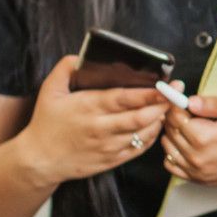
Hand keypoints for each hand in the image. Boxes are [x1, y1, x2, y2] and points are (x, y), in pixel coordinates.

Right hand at [17, 55, 167, 183]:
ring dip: (160, 120)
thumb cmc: (46, 123)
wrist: (39, 160)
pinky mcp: (111, 160)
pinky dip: (152, 136)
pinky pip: (139, 148)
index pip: (126, 99)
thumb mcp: (49, 91)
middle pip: (141, 117)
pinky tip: (156, 124)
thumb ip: (64, 69)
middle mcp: (101, 128)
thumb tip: (80, 56)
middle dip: (164, 104)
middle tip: (178, 93)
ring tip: (170, 107)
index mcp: (89, 107)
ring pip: (144, 133)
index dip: (150, 93)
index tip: (167, 86)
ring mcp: (108, 146)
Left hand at [160, 94, 216, 185]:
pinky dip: (174, 152)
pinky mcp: (201, 180)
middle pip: (170, 131)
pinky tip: (189, 143)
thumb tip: (190, 101)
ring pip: (168, 147)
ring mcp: (198, 172)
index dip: (175, 102)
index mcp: (206, 138)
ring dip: (174, 133)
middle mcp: (197, 158)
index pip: (175, 116)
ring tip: (191, 123)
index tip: (182, 94)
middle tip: (189, 107)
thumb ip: (215, 103)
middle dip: (175, 115)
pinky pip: (172, 166)